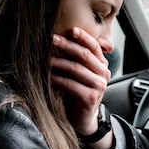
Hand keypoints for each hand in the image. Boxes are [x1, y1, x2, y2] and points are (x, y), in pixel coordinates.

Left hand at [51, 27, 111, 144]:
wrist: (83, 118)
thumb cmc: (78, 92)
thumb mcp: (80, 73)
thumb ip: (78, 59)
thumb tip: (59, 39)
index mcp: (102, 65)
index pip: (94, 47)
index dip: (83, 37)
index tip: (71, 29)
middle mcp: (104, 74)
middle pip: (85, 55)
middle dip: (68, 45)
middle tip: (52, 39)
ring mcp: (99, 86)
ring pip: (77, 69)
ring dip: (59, 62)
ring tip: (45, 59)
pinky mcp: (90, 98)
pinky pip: (71, 84)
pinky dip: (58, 79)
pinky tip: (48, 77)